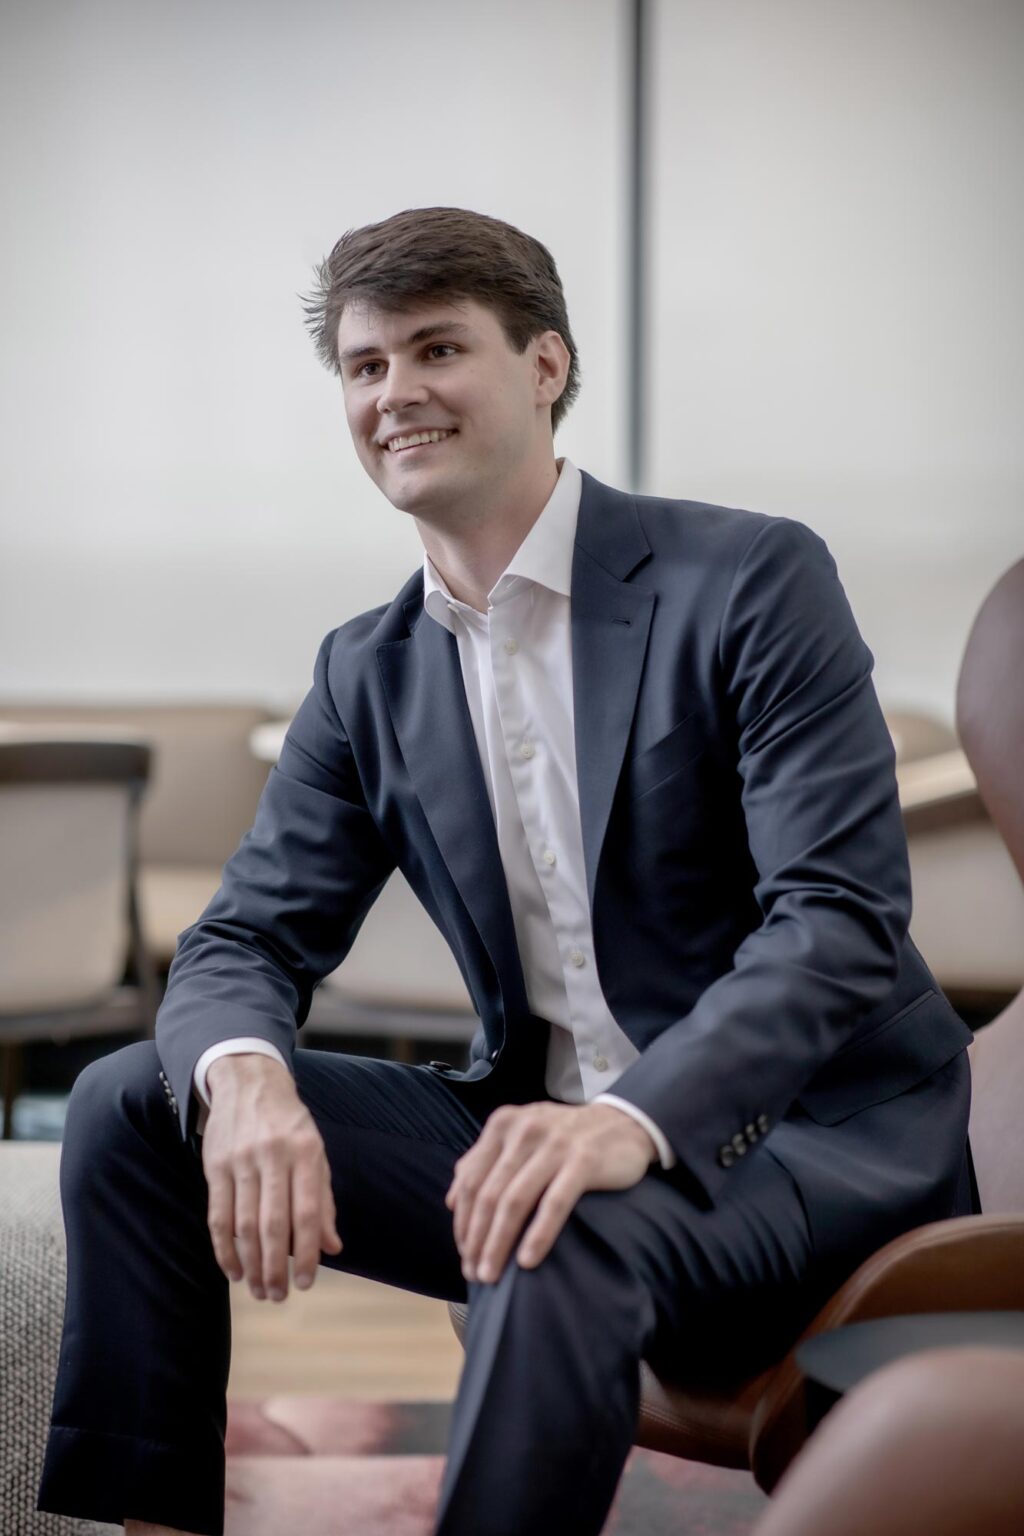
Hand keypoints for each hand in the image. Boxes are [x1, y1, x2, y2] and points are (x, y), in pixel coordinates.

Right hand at [202, 1054, 341, 1301]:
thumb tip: (332, 1247)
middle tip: (280, 1296)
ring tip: (260, 1290)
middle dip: (275, 1267)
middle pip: (271, 1224)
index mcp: (305, 1152)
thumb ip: (323, 1200)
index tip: (306, 1283)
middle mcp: (272, 1156)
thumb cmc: (289, 1124)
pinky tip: (233, 1271)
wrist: (248, 1081)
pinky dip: (224, 1248)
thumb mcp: (316, 1153)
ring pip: (243, 1224)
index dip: (306, 1253)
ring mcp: (240, 1160)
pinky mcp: (214, 1166)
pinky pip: (218, 1215)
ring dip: (250, 1264)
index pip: (306, 1213)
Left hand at [445, 1102, 657, 1284]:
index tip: (463, 1253)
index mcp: (503, 1124)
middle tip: (474, 1273)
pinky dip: (538, 1235)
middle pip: (489, 1194)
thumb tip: (451, 1200)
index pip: (470, 1180)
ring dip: (499, 1244)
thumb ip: (485, 1161)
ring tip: (492, 1276)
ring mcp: (554, 1144)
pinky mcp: (583, 1160)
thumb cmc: (566, 1138)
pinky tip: (527, 1261)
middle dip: (476, 1239)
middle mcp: (525, 1130)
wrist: (624, 1123)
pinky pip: (554, 1204)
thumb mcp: (522, 1137)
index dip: (462, 1221)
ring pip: (515, 1201)